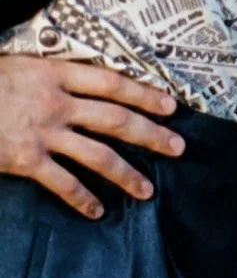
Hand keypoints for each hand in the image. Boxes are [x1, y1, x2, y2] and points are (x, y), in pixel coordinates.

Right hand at [0, 51, 184, 218]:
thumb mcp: (17, 66)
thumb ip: (49, 77)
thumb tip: (78, 83)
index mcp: (54, 73)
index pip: (111, 82)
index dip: (144, 93)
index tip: (170, 106)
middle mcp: (55, 102)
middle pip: (116, 118)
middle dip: (151, 134)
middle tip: (178, 147)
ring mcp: (42, 132)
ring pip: (98, 155)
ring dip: (127, 174)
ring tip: (147, 189)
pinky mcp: (26, 159)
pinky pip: (64, 183)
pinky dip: (84, 199)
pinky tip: (98, 211)